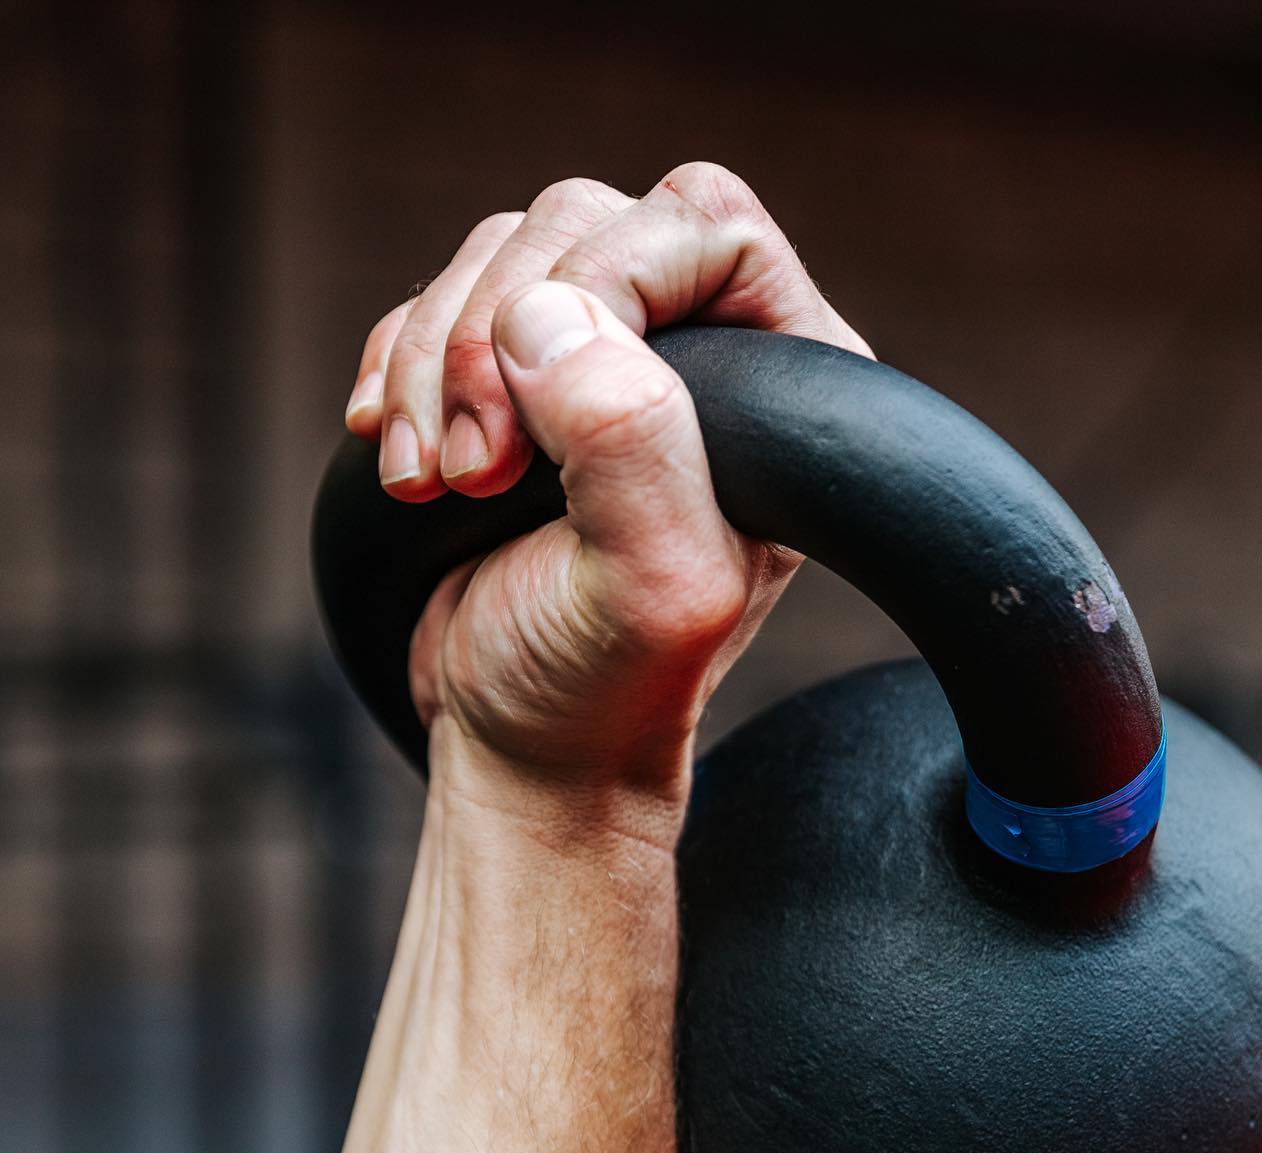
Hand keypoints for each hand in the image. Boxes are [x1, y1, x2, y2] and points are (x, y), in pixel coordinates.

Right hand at [344, 163, 870, 837]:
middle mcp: (702, 354)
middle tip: (475, 471)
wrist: (522, 735)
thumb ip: (629, 446)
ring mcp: (604, 357)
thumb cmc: (601, 685)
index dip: (604, 284)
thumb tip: (549, 318)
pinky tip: (400, 457)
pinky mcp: (516, 377)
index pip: (703, 222)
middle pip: (583, 223)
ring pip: (500, 255)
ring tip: (433, 484)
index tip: (535, 428)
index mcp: (780, 387)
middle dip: (495, 338)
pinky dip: (397, 367)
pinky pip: (440, 298)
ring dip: (433, 363)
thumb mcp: (647, 591)